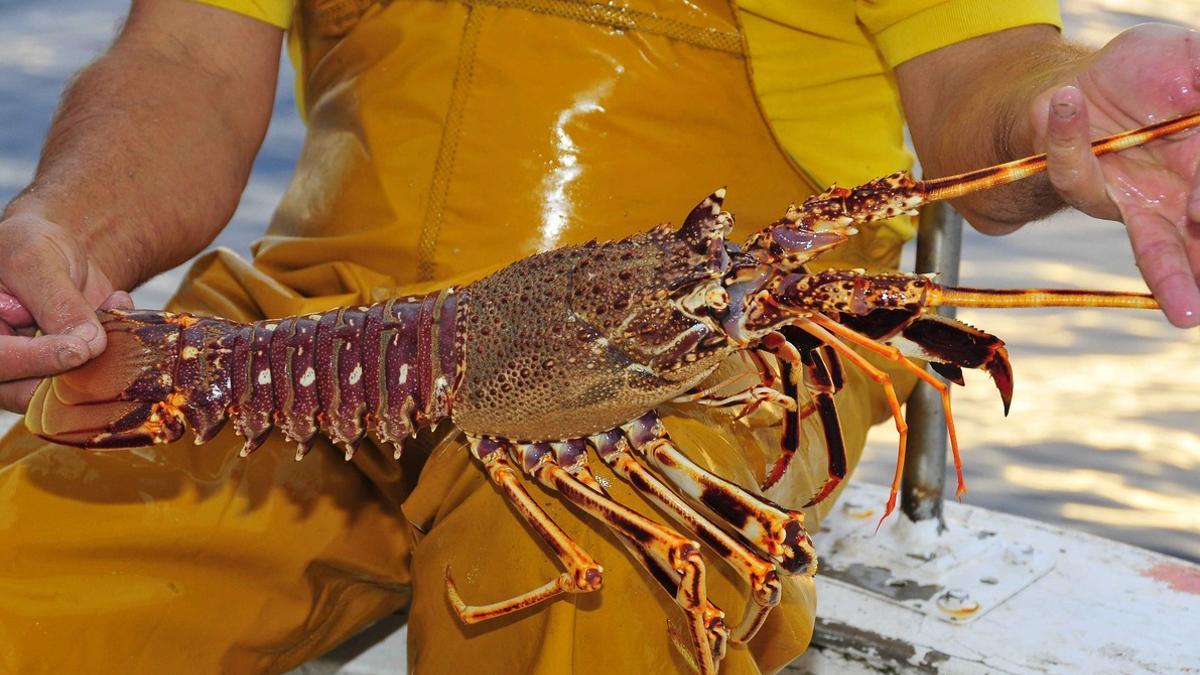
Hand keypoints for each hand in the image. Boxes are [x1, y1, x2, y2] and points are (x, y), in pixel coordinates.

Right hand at [0, 212, 131, 411]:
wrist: (50, 253)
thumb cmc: (26, 248)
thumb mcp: (35, 260)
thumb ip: (57, 302)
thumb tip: (88, 346)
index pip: (1, 361)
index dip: (36, 360)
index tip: (78, 350)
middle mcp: (1, 359)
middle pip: (26, 389)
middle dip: (73, 367)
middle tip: (101, 338)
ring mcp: (30, 371)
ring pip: (64, 389)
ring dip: (99, 357)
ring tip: (109, 304)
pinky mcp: (62, 371)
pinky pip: (90, 377)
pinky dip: (113, 348)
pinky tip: (114, 304)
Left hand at [1032, 24, 1199, 326]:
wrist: (1083, 84)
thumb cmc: (1149, 76)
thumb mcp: (1191, 58)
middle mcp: (1183, 202)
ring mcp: (1133, 203)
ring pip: (1156, 251)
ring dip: (1171, 277)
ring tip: (1187, 312)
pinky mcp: (1080, 181)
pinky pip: (1073, 166)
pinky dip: (1067, 132)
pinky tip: (1066, 102)